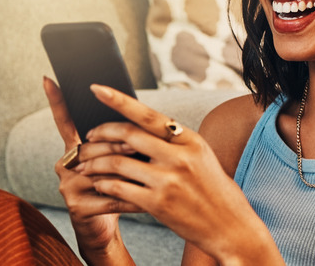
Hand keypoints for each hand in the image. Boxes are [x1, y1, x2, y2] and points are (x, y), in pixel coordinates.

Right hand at [44, 77, 136, 264]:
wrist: (105, 226)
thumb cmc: (117, 185)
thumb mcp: (118, 159)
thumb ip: (121, 139)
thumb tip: (138, 112)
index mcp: (75, 148)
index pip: (65, 120)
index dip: (56, 100)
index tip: (49, 78)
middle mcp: (66, 163)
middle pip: (94, 145)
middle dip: (121, 145)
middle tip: (142, 148)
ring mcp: (68, 185)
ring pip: (102, 169)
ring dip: (128, 169)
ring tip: (148, 171)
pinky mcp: (77, 206)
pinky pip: (110, 195)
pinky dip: (132, 196)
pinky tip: (146, 200)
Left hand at [77, 84, 281, 264]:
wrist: (229, 225)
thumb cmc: (213, 189)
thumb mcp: (201, 156)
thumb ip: (174, 141)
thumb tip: (142, 126)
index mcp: (190, 140)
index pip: (148, 114)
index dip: (119, 100)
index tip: (98, 88)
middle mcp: (179, 157)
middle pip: (128, 135)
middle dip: (101, 133)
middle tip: (87, 137)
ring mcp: (167, 181)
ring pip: (117, 163)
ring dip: (95, 163)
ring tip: (85, 165)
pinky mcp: (157, 204)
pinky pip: (119, 188)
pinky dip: (103, 185)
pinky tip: (99, 184)